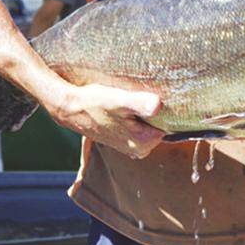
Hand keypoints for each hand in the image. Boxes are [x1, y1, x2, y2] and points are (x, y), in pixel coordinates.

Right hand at [44, 82, 164, 158]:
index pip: (173, 125)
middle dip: (158, 111)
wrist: (71, 108)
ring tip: (133, 99)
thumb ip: (140, 103)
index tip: (159, 95)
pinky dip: (138, 116)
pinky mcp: (125, 140)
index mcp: (144, 142)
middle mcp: (140, 150)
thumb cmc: (95, 102)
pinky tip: (127, 106)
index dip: (169, 109)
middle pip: (162, 126)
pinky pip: (141, 126)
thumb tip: (157, 105)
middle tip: (142, 94)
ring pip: (151, 125)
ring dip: (146, 113)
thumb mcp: (119, 100)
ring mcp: (132, 147)